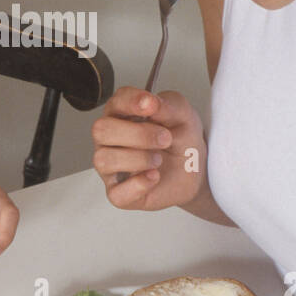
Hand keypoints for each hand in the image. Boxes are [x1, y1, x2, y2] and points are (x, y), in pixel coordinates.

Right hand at [92, 87, 205, 210]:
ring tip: (159, 159)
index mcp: (122, 114)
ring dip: (138, 158)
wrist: (194, 169)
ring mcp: (111, 166)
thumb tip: (150, 102)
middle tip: (165, 138)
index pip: (115, 102)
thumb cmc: (180, 139)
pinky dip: (138, 185)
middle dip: (137, 134)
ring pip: (104, 159)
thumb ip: (168, 105)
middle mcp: (110, 139)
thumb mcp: (183, 115)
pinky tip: (154, 176)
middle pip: (101, 130)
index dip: (130, 102)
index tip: (151, 104)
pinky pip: (116, 193)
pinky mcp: (119, 192)